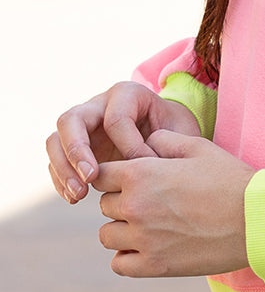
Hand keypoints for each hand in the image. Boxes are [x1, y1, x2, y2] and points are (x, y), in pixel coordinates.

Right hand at [48, 83, 200, 203]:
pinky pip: (56, 160)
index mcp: (127, 94)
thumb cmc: (178, 133)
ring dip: (63, 168)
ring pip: (55, 139)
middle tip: (90, 179)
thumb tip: (146, 165)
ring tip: (79, 195)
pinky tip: (74, 197)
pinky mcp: (75, 148)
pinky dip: (61, 179)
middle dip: (77, 151)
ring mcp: (83, 126)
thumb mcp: (181, 134)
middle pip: (71, 119)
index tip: (146, 169)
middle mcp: (98, 105)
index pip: (116, 119)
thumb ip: (168, 145)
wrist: (171, 136)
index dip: (129, 148)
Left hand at [94, 131, 253, 278]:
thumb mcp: (198, 147)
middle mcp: (135, 206)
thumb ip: (163, 140)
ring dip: (123, 230)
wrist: (257, 220)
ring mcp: (143, 239)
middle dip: (122, 201)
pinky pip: (119, 264)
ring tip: (150, 226)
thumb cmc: (231, 179)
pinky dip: (128, 257)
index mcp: (140, 174)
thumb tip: (144, 142)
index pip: (99, 175)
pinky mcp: (155, 266)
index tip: (132, 180)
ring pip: (107, 235)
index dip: (114, 176)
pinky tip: (149, 247)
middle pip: (104, 205)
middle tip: (152, 202)